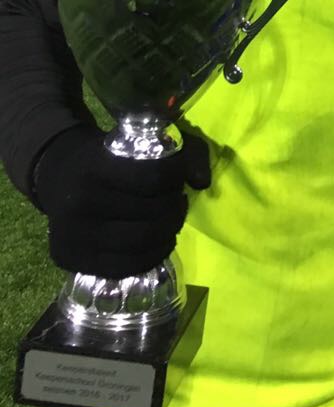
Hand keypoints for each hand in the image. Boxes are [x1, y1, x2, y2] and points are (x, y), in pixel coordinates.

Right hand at [35, 125, 211, 275]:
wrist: (58, 175)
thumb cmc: (110, 156)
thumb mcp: (144, 139)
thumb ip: (184, 150)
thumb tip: (202, 183)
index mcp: (94, 167)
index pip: (153, 178)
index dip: (176, 177)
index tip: (178, 177)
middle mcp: (79, 202)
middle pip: (151, 214)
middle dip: (175, 207)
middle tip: (177, 201)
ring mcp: (72, 235)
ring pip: (141, 243)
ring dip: (169, 232)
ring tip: (171, 221)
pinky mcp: (70, 260)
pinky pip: (125, 267)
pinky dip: (153, 256)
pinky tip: (160, 242)